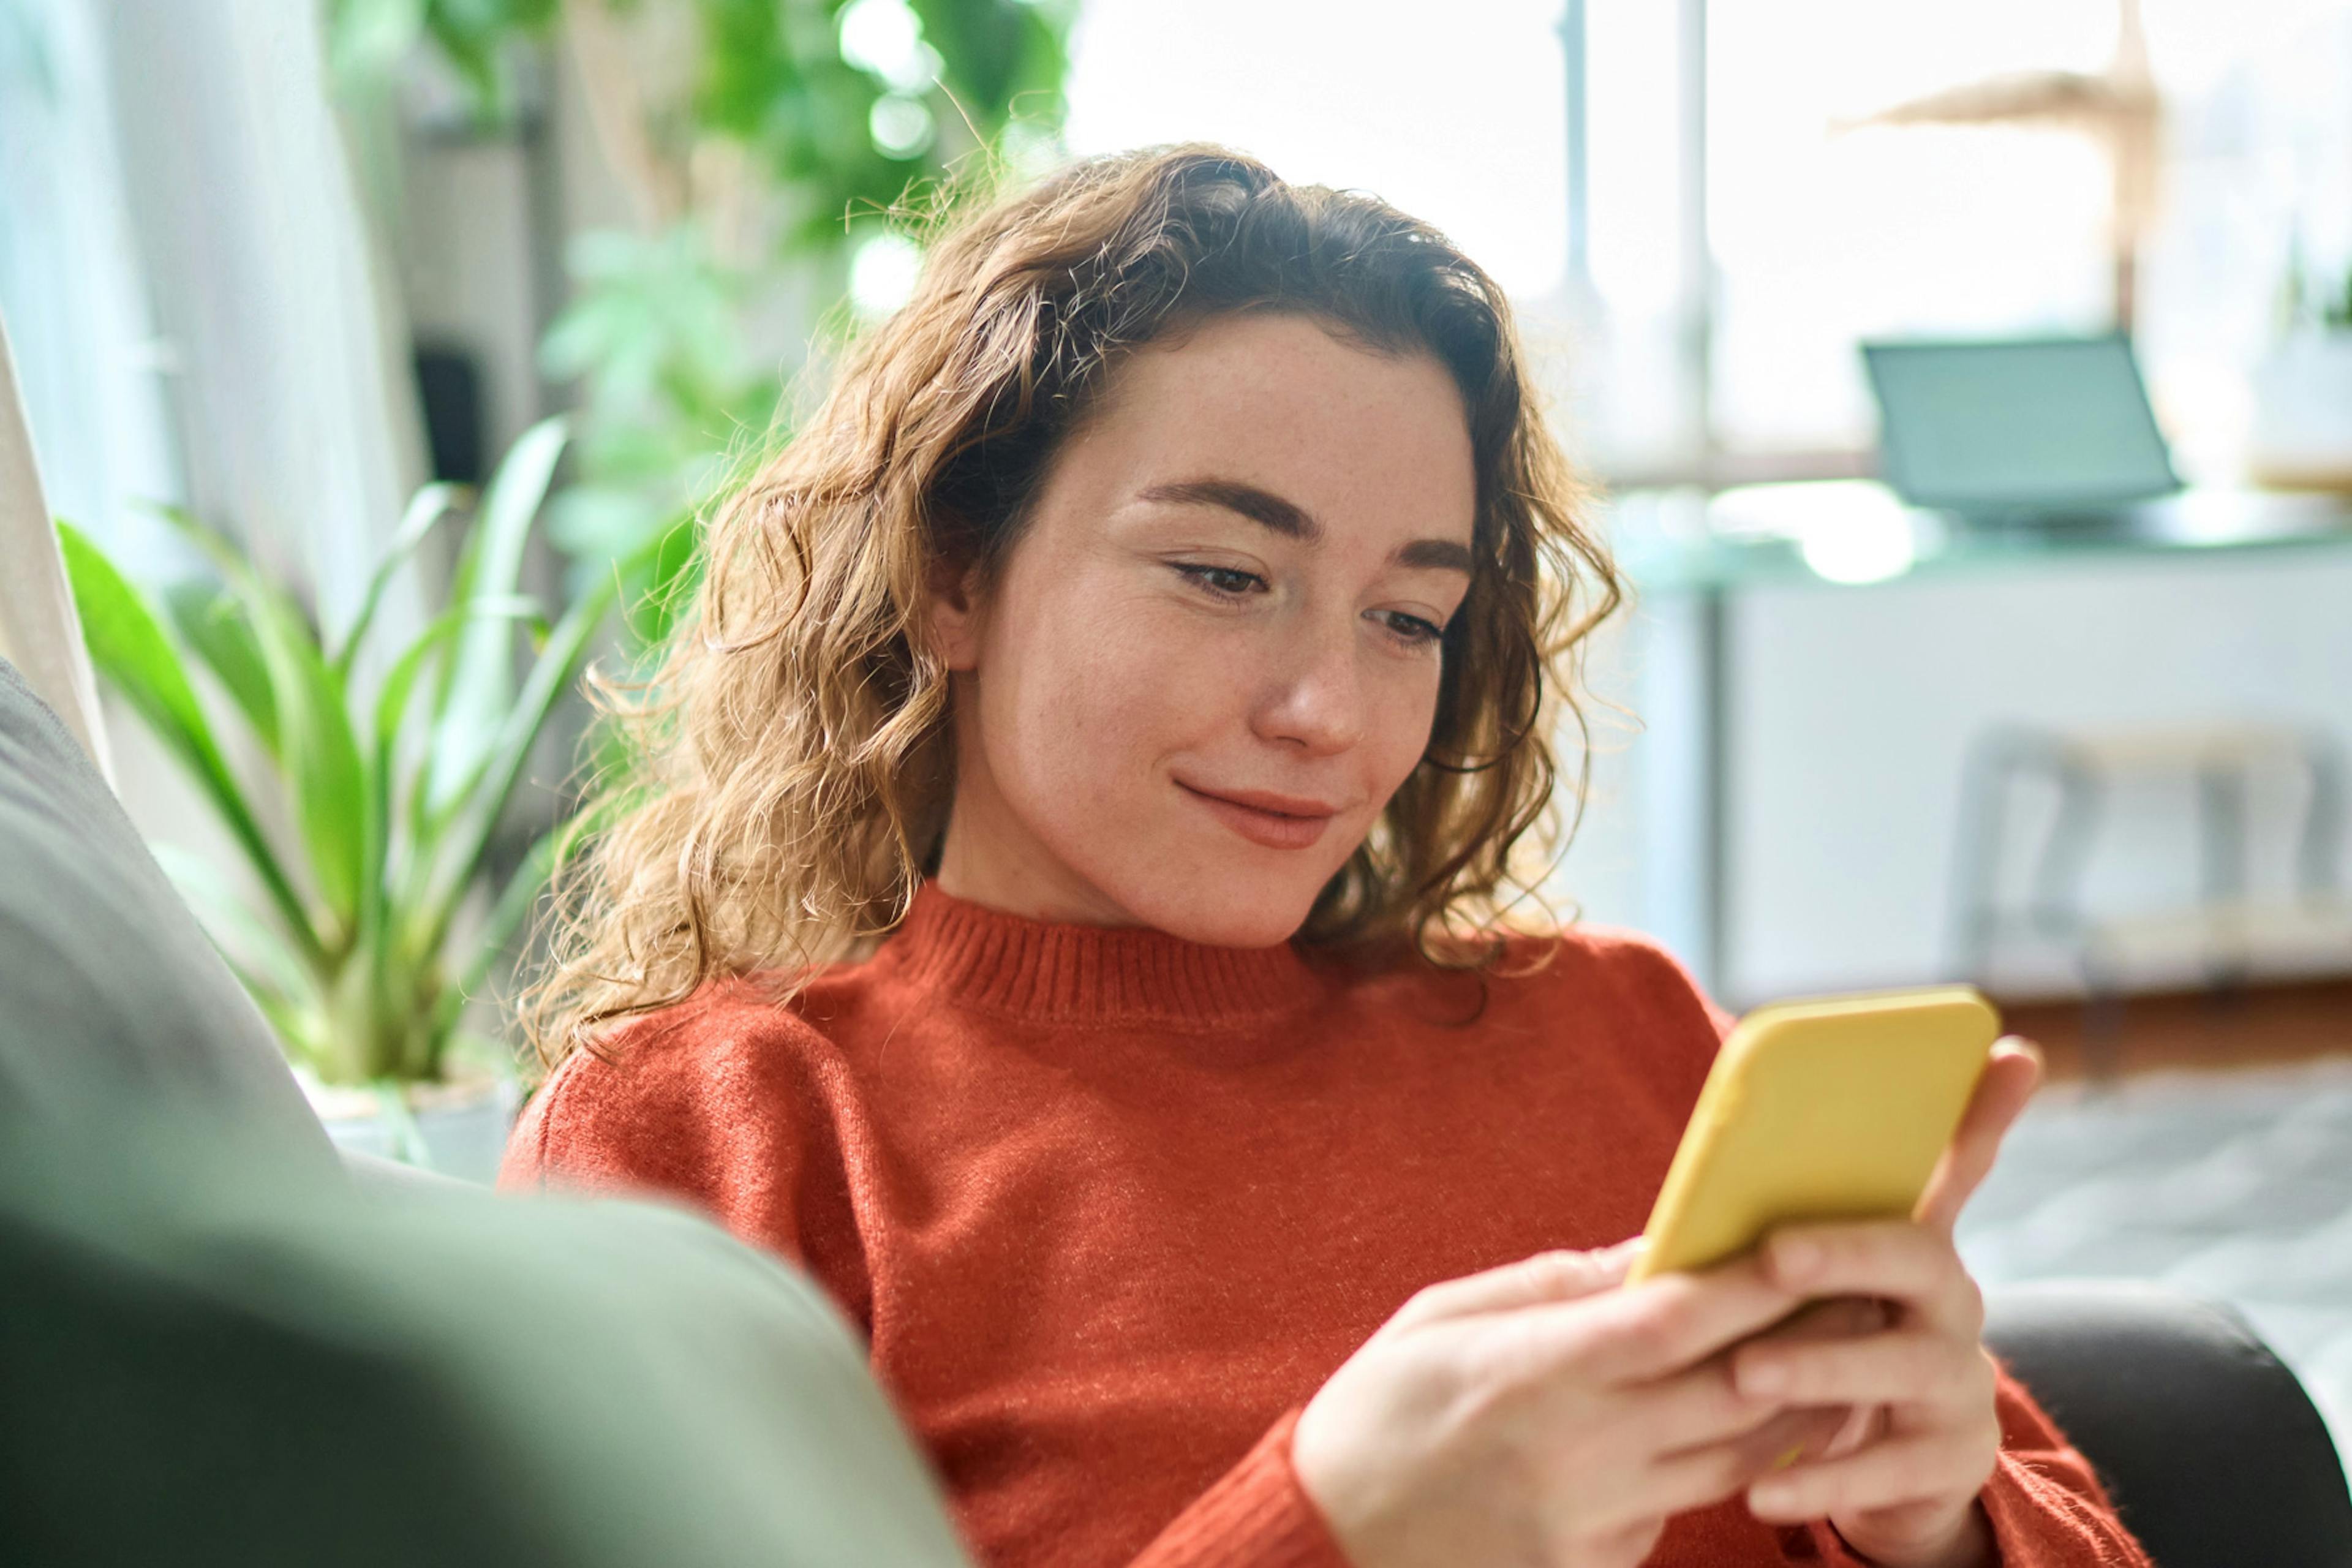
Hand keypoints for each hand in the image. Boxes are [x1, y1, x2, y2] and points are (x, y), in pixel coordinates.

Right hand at [1292, 1240, 1853, 1567]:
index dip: (1751, 1282)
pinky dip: (1728, 1468)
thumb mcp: (1437, 1320)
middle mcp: (1580, 1449)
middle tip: (1863, 1292)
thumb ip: (1545, 1285)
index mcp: (1536, 1372)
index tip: (1802, 1241)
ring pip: (1735, 1461)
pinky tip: (1752, 1432)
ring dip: (1798, 1409)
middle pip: (1733, 1392)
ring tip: (1845, 1359)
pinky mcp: (1598, 1566)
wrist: (1329, 1545)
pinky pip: (1685, 1509)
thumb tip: (1639, 1252)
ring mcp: (1596, 1519)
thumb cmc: (1374, 1415)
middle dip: (1808, 1340)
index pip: (1676, 1320)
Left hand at [1729, 1036, 2043, 1567]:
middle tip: (1772, 1254)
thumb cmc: (1835, 1340)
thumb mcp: (1823, 1277)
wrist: (1890, 1468)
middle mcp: (1953, 1302)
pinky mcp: (1951, 1460)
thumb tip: (1791, 1139)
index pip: (1952, 1166)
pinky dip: (1819, 1477)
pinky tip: (1762, 1489)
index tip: (2009, 1052)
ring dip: (1818, 1365)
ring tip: (1745, 1374)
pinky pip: (1885, 1468)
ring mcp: (1958, 1382)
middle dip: (1843, 1251)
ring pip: (1899, 1365)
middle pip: (1915, 1258)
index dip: (1981, 1113)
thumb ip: (1807, 1215)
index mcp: (1915, 1243)